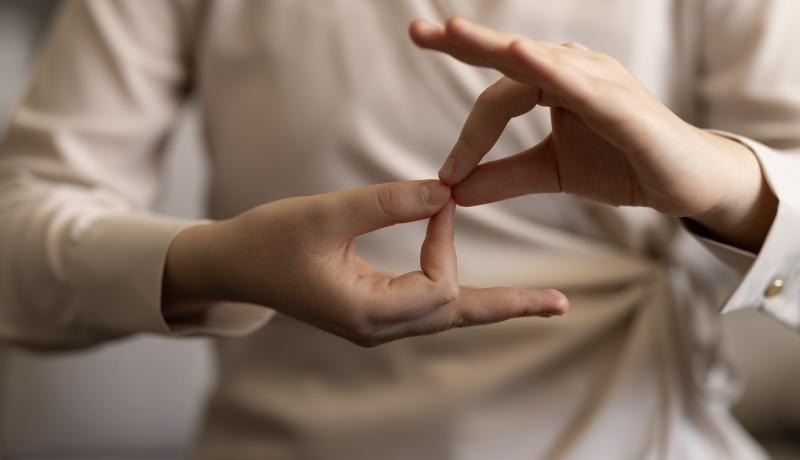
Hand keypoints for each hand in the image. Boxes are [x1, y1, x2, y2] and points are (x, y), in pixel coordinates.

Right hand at [162, 180, 567, 345]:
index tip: (440, 198)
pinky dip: (451, 288)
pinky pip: (424, 307)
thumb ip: (388, 202)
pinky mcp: (370, 312)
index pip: (436, 287)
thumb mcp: (326, 214)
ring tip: (539, 303)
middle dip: (507, 306)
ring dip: (487, 304)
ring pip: (443, 316)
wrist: (230, 266)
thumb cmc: (268, 240)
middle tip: (560, 304)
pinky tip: (481, 289)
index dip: (446, 240)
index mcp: (364, 313)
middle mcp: (375, 328)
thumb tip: (446, 190)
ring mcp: (373, 325)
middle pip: (456, 318)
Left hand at [410, 18, 776, 251]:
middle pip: (509, 56)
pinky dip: (550, 70)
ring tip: (454, 32)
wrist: (682, 183)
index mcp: (552, 85)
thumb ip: (505, 178)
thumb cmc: (621, 165)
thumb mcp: (551, 173)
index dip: (469, 135)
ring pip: (538, 60)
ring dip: (494, 46)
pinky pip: (581, 83)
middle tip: (418, 31)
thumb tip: (454, 191)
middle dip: (463, 43)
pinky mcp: (622, 102)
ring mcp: (599, 81)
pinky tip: (519, 55)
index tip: (446, 174)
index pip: (497, 96)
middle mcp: (572, 72)